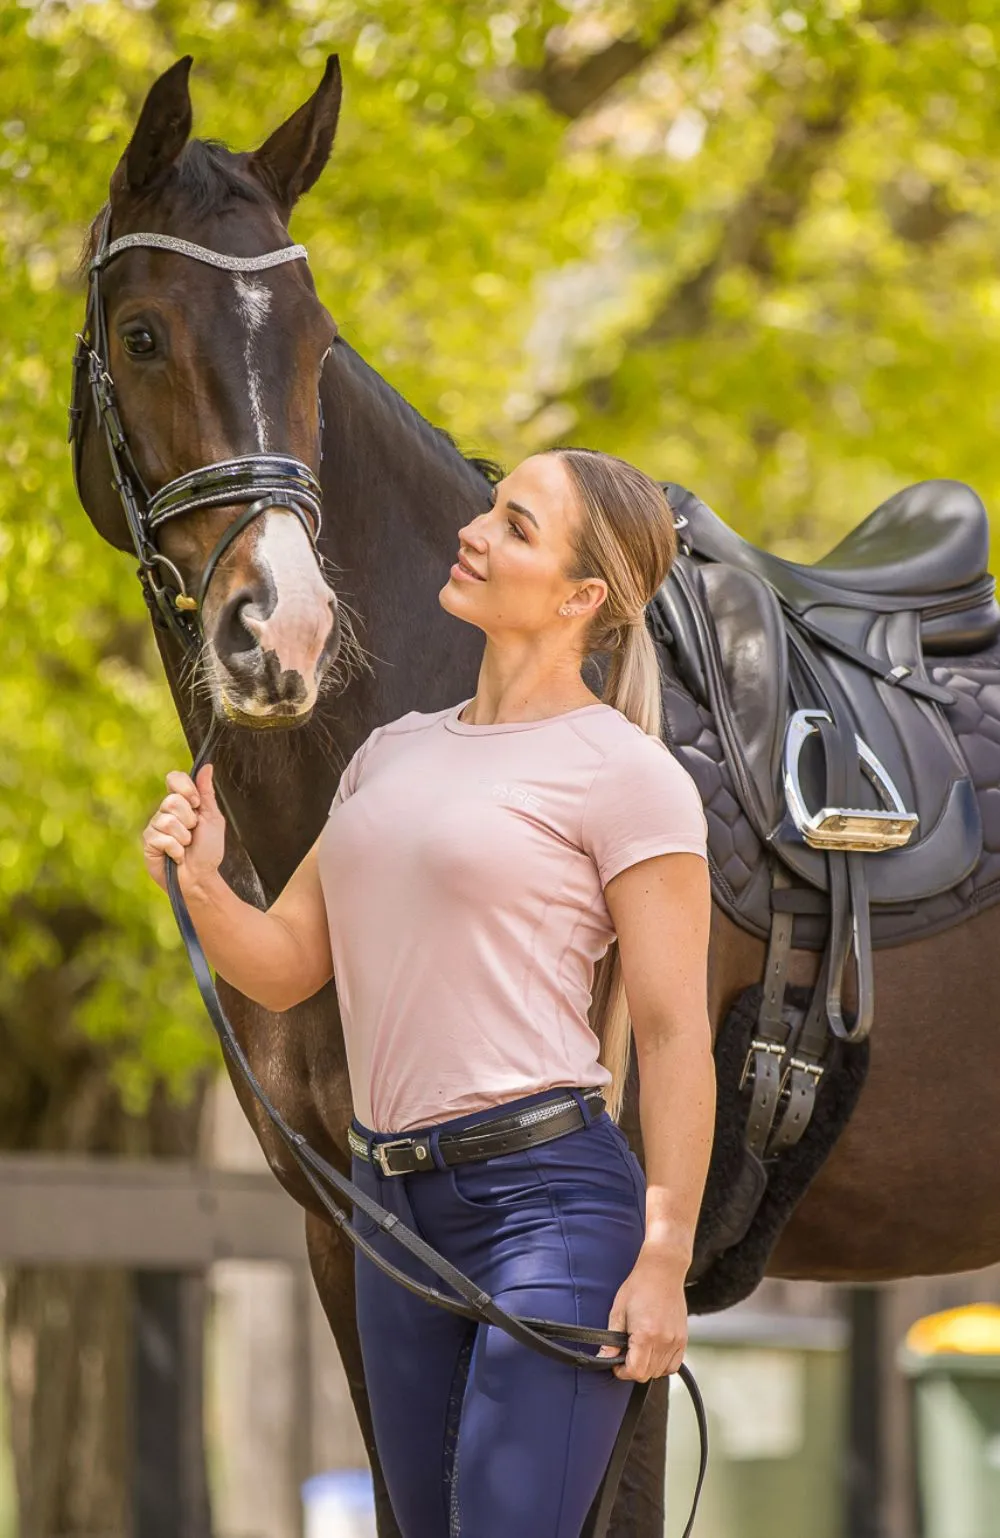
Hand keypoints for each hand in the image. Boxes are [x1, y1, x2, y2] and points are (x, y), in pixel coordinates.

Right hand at [142, 764, 225, 894]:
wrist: (201, 877)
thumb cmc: (208, 850)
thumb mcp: (212, 818)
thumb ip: (207, 793)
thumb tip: (207, 766)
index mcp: (182, 802)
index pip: (174, 779)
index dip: (186, 788)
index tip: (197, 804)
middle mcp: (165, 811)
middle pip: (172, 801)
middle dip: (189, 820)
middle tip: (193, 833)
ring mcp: (155, 826)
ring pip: (167, 820)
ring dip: (183, 837)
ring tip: (185, 846)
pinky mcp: (148, 842)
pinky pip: (161, 837)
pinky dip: (175, 849)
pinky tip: (177, 856)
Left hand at [598, 1245, 688, 1380]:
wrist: (662, 1271)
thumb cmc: (639, 1286)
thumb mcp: (618, 1311)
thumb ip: (611, 1339)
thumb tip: (603, 1358)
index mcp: (646, 1335)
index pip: (635, 1371)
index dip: (622, 1372)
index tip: (617, 1364)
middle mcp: (663, 1341)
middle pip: (647, 1374)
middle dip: (633, 1369)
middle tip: (626, 1354)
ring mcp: (675, 1341)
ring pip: (660, 1371)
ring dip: (648, 1367)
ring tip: (640, 1350)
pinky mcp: (683, 1339)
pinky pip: (674, 1365)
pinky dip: (663, 1364)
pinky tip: (654, 1351)